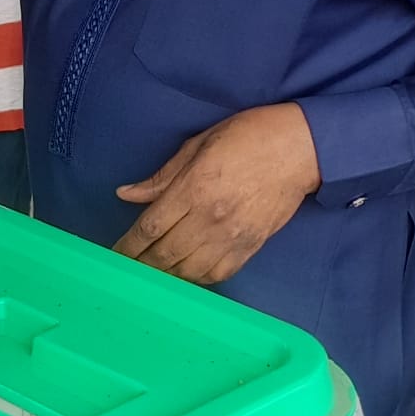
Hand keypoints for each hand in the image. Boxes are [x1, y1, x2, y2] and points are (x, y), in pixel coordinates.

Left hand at [113, 103, 320, 285]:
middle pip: (164, 254)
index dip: (128, 245)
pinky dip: (195, 279)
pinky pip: (216, 275)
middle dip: (141, 264)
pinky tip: (184, 273)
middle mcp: (210, 219)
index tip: (115, 255)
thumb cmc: (248, 136)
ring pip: (188, 271)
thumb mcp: (199, 143)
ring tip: (151, 272)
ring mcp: (232, 238)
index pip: (150, 227)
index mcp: (194, 188)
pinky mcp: (250, 248)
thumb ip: (162, 175)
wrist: (300, 150)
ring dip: (165, 275)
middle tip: (127, 267)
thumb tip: (126, 193)